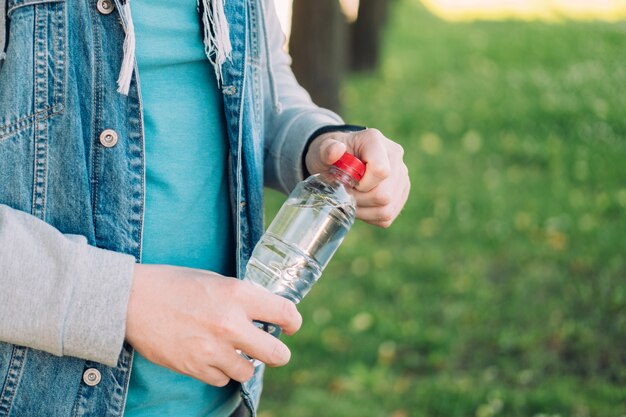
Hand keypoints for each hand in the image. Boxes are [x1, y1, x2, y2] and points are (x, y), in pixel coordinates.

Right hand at [125, 264, 301, 386]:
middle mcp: (230, 324)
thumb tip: (263, 311)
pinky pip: (222, 380)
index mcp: (238, 295)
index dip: (293, 322)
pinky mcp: (195, 367)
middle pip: (277, 354)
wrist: (131, 300)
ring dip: (244, 363)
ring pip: (248, 371)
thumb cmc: (173, 284)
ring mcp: (212, 350)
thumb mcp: (215, 280)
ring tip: (232, 351)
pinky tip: (211, 356)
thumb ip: (241, 297)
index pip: (285, 313)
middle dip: (278, 353)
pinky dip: (220, 371)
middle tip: (271, 349)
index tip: (290, 326)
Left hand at [305, 128, 409, 227]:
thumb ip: (326, 150)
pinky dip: (370, 216)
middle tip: (346, 194)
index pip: (381, 171)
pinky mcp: (401, 191)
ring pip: (387, 208)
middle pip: (385, 194)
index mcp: (375, 141)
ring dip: (364, 211)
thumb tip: (336, 150)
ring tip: (351, 200)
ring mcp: (401, 175)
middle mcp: (394, 156)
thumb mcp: (322, 150)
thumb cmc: (330, 155)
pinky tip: (360, 205)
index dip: (362, 185)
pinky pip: (388, 215)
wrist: (339, 159)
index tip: (348, 183)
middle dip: (361, 200)